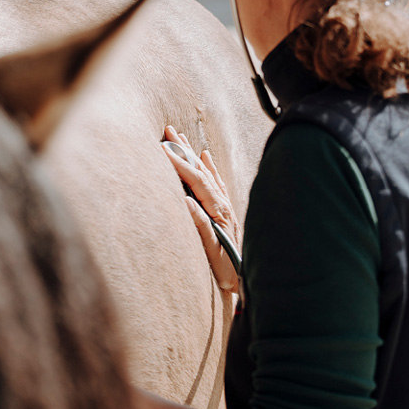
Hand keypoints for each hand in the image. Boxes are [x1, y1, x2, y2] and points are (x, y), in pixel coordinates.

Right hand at [163, 126, 239, 293]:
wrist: (245, 279)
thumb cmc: (226, 268)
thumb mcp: (211, 250)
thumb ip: (200, 225)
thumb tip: (186, 201)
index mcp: (218, 210)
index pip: (196, 180)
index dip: (179, 163)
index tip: (162, 148)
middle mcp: (222, 203)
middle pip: (201, 170)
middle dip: (184, 149)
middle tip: (169, 130)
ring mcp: (224, 204)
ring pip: (207, 172)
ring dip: (193, 153)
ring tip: (181, 136)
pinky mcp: (224, 209)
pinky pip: (215, 181)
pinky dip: (209, 167)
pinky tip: (205, 156)